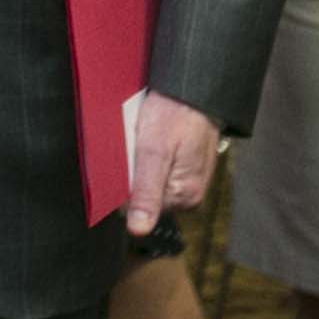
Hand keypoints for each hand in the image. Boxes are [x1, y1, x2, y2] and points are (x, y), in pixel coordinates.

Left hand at [127, 90, 223, 237]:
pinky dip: (149, 154)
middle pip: (144, 193)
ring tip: (145, 137)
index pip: (138, 207)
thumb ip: (146, 192)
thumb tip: (139, 230)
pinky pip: (158, 167)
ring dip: (140, 161)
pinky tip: (152, 136)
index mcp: (185, 197)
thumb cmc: (176, 113)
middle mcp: (190, 194)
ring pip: (149, 179)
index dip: (124, 184)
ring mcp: (188, 179)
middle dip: (133, 172)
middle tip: (137, 145)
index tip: (126, 161)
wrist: (193, 87)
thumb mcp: (154, 152)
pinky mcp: (185, 165)